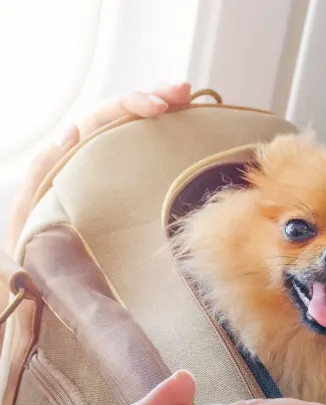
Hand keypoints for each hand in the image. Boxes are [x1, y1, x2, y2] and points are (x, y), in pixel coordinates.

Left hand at [7, 82, 192, 255]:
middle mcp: (93, 157)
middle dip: (153, 97)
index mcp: (68, 158)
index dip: (130, 106)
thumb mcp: (31, 212)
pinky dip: (169, 137)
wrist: (52, 287)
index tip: (160, 108)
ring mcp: (115, 172)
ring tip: (188, 99)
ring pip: (138, 131)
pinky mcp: (133, 188)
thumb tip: (71, 131)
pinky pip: (150, 156)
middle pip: (123, 115)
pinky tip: (189, 129)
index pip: (100, 119)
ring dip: (163, 109)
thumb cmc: (40, 253)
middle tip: (183, 92)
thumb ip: (42, 172)